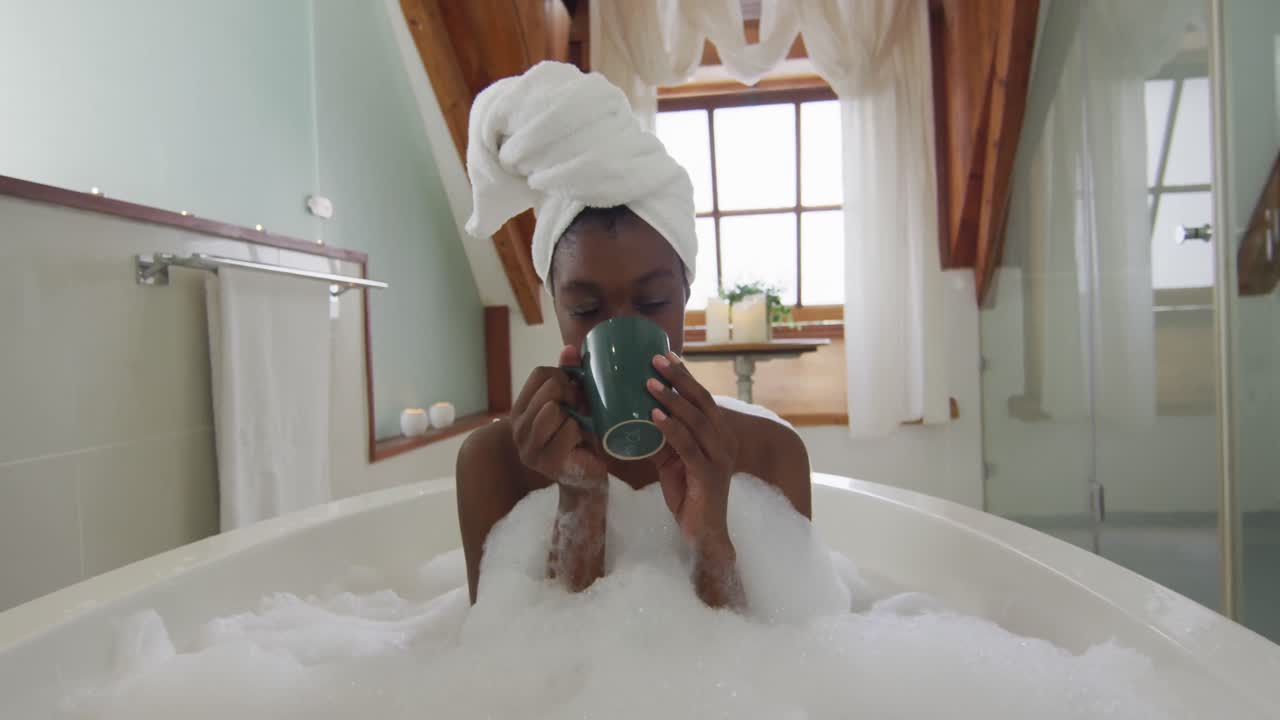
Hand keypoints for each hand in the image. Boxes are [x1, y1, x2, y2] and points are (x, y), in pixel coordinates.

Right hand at [510, 346, 606, 488]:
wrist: (586, 481)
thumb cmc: (578, 441)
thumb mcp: (572, 406)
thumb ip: (568, 378)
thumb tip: (571, 349)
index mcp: (520, 411)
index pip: (540, 374)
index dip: (564, 376)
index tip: (577, 391)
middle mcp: (518, 429)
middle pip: (549, 389)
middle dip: (573, 394)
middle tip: (584, 409)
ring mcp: (530, 448)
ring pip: (555, 409)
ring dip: (577, 415)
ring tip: (582, 426)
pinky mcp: (547, 462)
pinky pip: (569, 430)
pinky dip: (583, 432)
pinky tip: (583, 443)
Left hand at [646, 351, 737, 550]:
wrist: (705, 535)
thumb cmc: (690, 496)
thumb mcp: (673, 461)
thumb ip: (662, 439)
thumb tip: (636, 416)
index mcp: (719, 436)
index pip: (703, 399)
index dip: (686, 376)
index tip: (667, 354)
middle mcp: (724, 442)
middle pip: (703, 402)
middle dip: (680, 378)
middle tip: (656, 359)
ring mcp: (719, 459)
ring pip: (697, 421)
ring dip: (672, 400)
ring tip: (649, 383)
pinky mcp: (708, 476)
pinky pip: (689, 447)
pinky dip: (671, 430)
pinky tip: (654, 417)